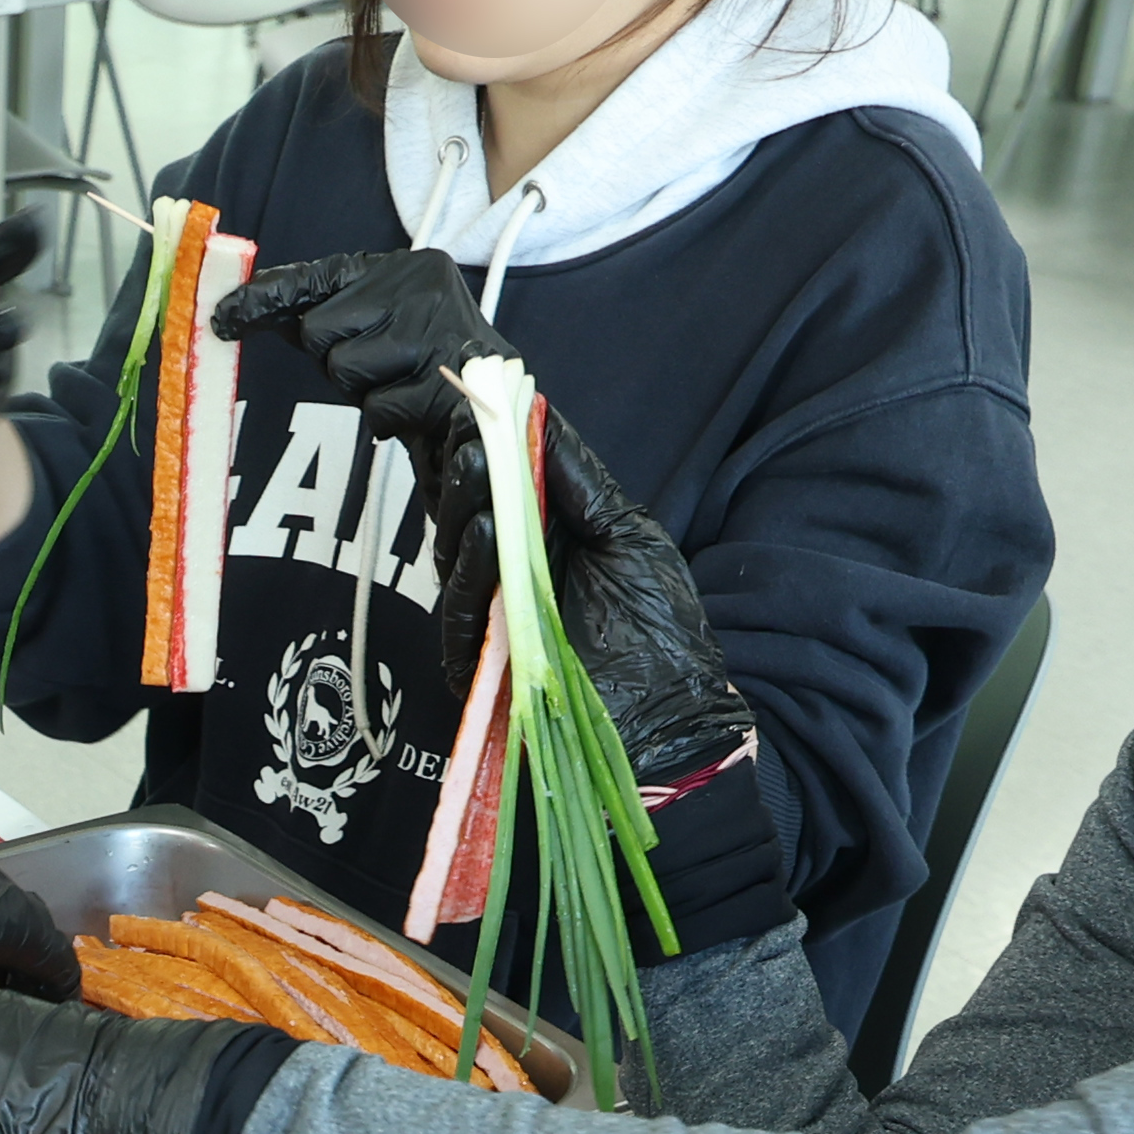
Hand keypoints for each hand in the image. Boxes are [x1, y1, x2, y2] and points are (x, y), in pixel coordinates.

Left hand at [206, 240, 499, 414]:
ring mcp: (436, 331)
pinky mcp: (443, 382)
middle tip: (381, 367)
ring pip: (344, 372)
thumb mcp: (374, 325)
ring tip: (403, 384)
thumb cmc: (424, 364)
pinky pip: (376, 408)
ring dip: (366, 392)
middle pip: (320, 333)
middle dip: (338, 360)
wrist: (499, 408)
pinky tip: (419, 406)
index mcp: (405, 267)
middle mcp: (423, 286)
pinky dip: (389, 417)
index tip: (222, 316)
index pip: (316, 278)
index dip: (265, 297)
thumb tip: (236, 310)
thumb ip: (319, 311)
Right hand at [357, 364, 792, 949]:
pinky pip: (463, 617)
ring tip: (476, 470)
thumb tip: (541, 423)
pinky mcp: (481, 669)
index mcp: (547, 547)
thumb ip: (582, 486)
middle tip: (469, 432)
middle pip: (467, 516)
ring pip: (457, 560)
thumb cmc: (667, 643)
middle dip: (468, 474)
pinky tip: (483, 533)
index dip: (485, 448)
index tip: (475, 400)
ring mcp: (493, 625)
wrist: (676, 733)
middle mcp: (511, 582)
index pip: (500, 488)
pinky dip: (470, 575)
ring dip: (466, 512)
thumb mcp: (634, 541)